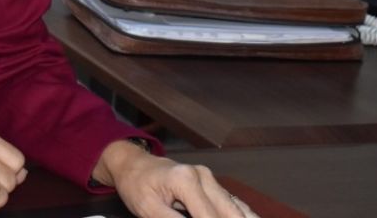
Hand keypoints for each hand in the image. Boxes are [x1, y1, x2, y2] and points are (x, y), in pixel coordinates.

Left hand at [95, 140, 258, 217]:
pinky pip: (233, 202)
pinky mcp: (211, 183)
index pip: (210, 217)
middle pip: (230, 212)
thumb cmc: (137, 185)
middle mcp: (203, 176)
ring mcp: (210, 178)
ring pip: (237, 207)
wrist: (133, 164)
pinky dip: (243, 214)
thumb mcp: (148, 208)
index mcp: (186, 181)